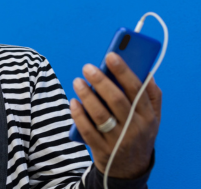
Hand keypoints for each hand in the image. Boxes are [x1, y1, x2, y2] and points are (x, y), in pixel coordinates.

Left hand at [70, 52, 161, 178]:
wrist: (130, 168)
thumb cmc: (138, 132)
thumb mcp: (152, 117)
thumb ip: (151, 95)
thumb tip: (146, 71)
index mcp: (148, 115)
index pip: (136, 89)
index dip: (123, 71)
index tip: (110, 55)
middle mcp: (135, 128)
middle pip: (116, 100)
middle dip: (100, 81)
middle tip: (87, 67)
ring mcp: (118, 140)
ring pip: (100, 114)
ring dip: (86, 95)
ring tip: (77, 81)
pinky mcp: (102, 149)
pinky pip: (87, 130)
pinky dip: (78, 115)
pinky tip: (73, 102)